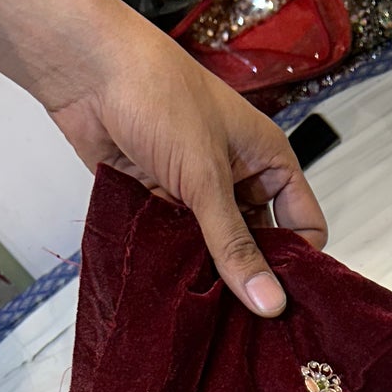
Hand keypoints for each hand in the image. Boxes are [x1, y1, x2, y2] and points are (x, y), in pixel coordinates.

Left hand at [46, 10, 327, 316]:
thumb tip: (269, 302)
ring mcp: (200, 192)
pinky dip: (179, 263)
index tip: (284, 300)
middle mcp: (239, 179)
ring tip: (211, 310)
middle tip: (247, 321)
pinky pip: (181, 245)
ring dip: (213, 273)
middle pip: (261, 244)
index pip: (305, 224)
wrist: (87, 70)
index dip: (299, 262)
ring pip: (219, 249)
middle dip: (252, 275)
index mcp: (268, 161)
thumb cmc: (158, 94)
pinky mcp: (163, 202)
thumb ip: (234, 244)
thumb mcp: (205, 176)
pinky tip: (176, 285)